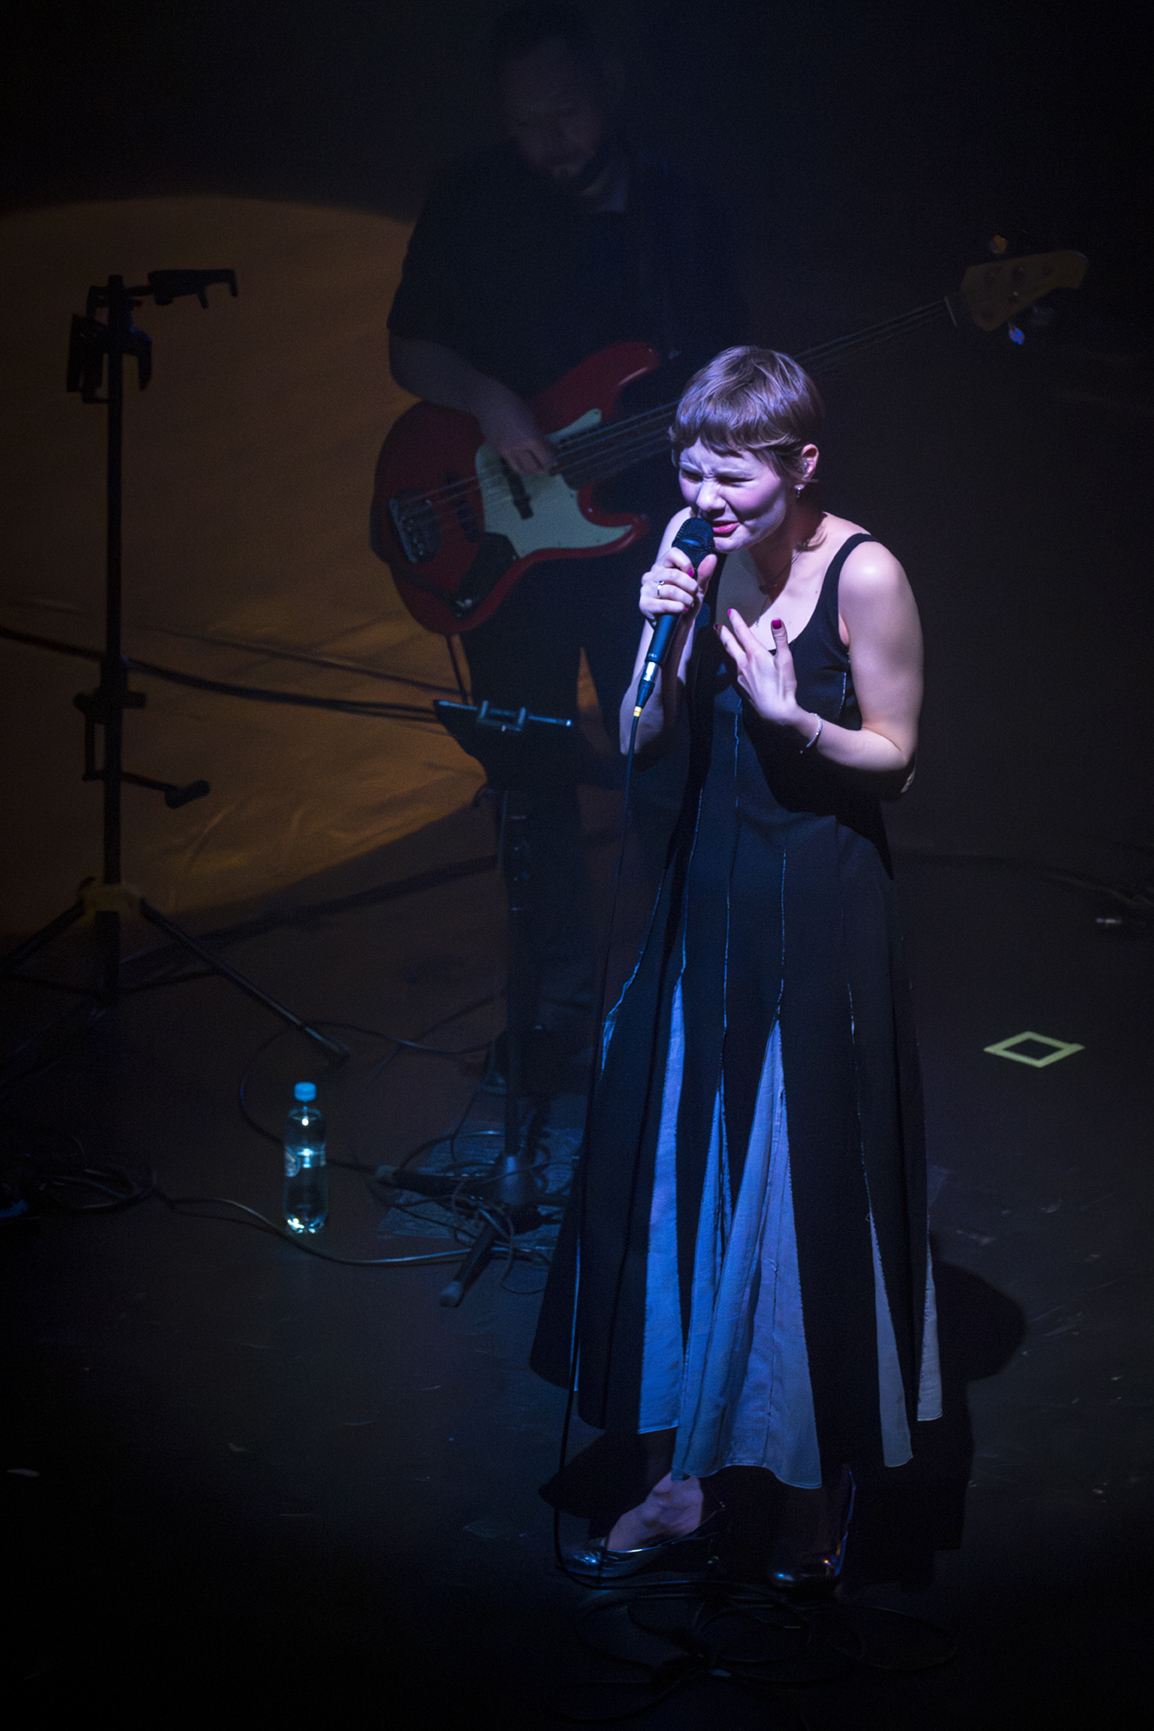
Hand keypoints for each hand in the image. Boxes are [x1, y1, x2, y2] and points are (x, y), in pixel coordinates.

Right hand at [472, 379, 554, 474]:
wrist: (490, 402)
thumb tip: (551, 449)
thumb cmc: (514, 405)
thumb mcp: (532, 419)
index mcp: (531, 438)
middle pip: (534, 468)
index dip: (550, 461)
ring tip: (532, 466)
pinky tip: (521, 459)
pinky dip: (518, 464)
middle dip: (541, 468)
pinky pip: (510, 464)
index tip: (552, 459)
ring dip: (529, 470)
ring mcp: (507, 451)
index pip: (545, 458)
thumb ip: (541, 436)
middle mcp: (519, 447)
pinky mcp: (497, 452)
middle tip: (543, 465)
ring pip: (521, 470)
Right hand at [639, 546, 716, 624]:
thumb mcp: (698, 589)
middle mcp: (651, 575)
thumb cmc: (686, 606)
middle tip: (693, 595)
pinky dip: (677, 607)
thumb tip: (712, 557)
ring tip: (688, 605)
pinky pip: (663, 603)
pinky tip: (681, 610)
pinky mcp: (644, 604)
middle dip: (690, 587)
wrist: (678, 629)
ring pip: (670, 590)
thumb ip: (704, 573)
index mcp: (662, 566)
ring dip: (685, 599)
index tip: (693, 576)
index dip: (686, 564)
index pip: (673, 553)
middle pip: (674, 574)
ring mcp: (646, 589)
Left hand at [716, 610, 812, 735]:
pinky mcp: (739, 687)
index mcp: (755, 654)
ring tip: (722, 641)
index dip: (736, 621)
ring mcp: (739, 676)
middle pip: (729, 644)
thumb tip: (776, 620)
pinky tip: (731, 664)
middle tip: (717, 625)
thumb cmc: (783, 685)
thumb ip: (781, 638)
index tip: (731, 612)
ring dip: (725, 647)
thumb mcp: (786, 660)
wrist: (775, 711)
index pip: (743, 633)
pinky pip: (731, 670)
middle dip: (723, 633)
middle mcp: (743, 663)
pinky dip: (730, 662)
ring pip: (729, 657)